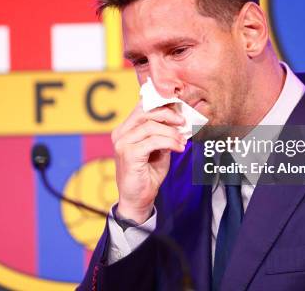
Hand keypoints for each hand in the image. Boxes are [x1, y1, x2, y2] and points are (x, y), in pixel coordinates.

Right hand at [112, 101, 186, 223]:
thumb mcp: (158, 149)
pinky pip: (153, 141)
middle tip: (183, 122)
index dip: (161, 104)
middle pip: (145, 112)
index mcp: (125, 130)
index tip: (179, 109)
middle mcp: (120, 134)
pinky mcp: (128, 154)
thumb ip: (163, 134)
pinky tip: (179, 148)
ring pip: (150, 126)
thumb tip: (178, 120)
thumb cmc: (147, 174)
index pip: (142, 107)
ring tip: (182, 140)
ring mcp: (122, 143)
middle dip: (168, 114)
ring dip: (171, 132)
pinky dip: (169, 142)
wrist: (138, 200)